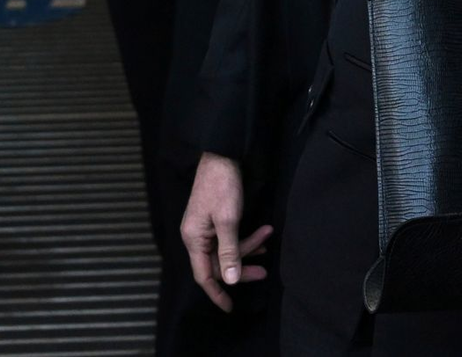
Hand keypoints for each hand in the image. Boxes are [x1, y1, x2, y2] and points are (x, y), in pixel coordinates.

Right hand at [180, 152, 273, 312]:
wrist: (223, 154)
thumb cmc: (222, 185)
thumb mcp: (228, 220)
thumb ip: (229, 251)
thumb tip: (230, 280)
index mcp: (194, 238)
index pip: (203, 275)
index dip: (217, 293)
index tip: (230, 308)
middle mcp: (196, 235)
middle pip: (218, 263)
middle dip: (242, 267)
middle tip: (264, 272)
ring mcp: (205, 226)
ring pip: (227, 249)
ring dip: (248, 247)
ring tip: (267, 241)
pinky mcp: (215, 218)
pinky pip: (229, 237)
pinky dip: (245, 238)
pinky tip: (261, 234)